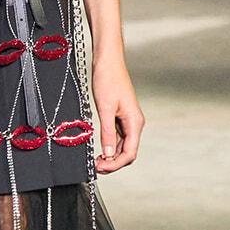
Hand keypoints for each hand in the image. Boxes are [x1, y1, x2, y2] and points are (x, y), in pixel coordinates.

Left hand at [91, 56, 142, 172]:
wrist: (108, 62)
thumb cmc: (108, 80)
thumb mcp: (105, 108)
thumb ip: (108, 133)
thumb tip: (108, 154)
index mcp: (134, 122)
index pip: (129, 153)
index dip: (115, 164)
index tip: (100, 168)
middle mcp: (134, 123)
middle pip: (127, 152)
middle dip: (112, 163)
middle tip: (95, 167)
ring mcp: (128, 121)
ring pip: (122, 146)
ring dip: (111, 156)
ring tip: (95, 161)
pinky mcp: (120, 117)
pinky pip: (118, 138)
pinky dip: (109, 146)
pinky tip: (99, 150)